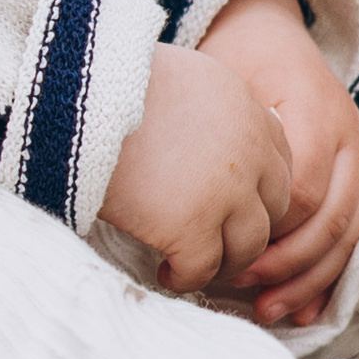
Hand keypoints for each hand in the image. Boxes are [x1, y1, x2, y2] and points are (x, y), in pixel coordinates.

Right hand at [100, 40, 292, 295]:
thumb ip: (214, 113)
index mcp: (248, 111)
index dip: (257, 190)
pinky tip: (165, 271)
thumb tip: (212, 147)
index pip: (279, 162)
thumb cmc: (116, 86)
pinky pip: (204, 270)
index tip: (228, 205)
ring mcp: (226, 192)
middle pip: (275, 208)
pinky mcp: (192, 227)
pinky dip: (186, 278)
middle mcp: (249, 152)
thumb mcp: (185, 80)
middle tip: (215, 241)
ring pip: (249, 248)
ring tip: (190, 262)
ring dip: (223, 261)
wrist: (79, 100)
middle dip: (247, 229)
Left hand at [195, 0, 358, 327]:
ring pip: (349, 233)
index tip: (221, 250)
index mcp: (316, 106)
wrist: (271, 33)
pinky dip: (328, 276)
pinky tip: (304, 312)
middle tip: (243, 292)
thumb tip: (184, 191)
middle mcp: (350, 134)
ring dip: (309, 280)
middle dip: (288, 265)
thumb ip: (216, 129)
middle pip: (332, 217)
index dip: (267, 228)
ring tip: (268, 312)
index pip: (303, 187)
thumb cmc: (235, 60)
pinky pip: (353, 235)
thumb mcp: (222, 78)